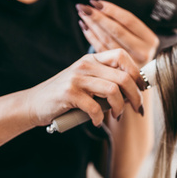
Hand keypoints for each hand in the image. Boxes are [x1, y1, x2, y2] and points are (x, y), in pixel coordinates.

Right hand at [23, 49, 145, 127]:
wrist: (34, 104)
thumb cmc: (66, 96)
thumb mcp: (87, 82)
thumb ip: (106, 81)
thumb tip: (136, 92)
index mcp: (92, 59)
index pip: (122, 56)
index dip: (137, 72)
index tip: (142, 88)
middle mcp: (85, 65)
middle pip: (123, 76)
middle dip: (135, 96)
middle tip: (137, 108)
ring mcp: (76, 78)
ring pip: (113, 90)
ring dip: (119, 107)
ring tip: (116, 115)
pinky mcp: (69, 93)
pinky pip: (95, 107)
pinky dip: (99, 118)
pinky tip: (96, 121)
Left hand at [77, 0, 159, 65]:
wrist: (139, 74)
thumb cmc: (138, 48)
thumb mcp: (140, 36)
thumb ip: (125, 24)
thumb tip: (100, 6)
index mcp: (150, 39)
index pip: (129, 20)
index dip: (112, 10)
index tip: (97, 2)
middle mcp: (143, 52)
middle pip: (117, 30)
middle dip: (98, 17)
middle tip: (84, 8)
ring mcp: (130, 62)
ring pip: (107, 39)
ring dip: (93, 25)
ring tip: (83, 15)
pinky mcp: (118, 68)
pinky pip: (101, 49)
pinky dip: (91, 37)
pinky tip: (85, 27)